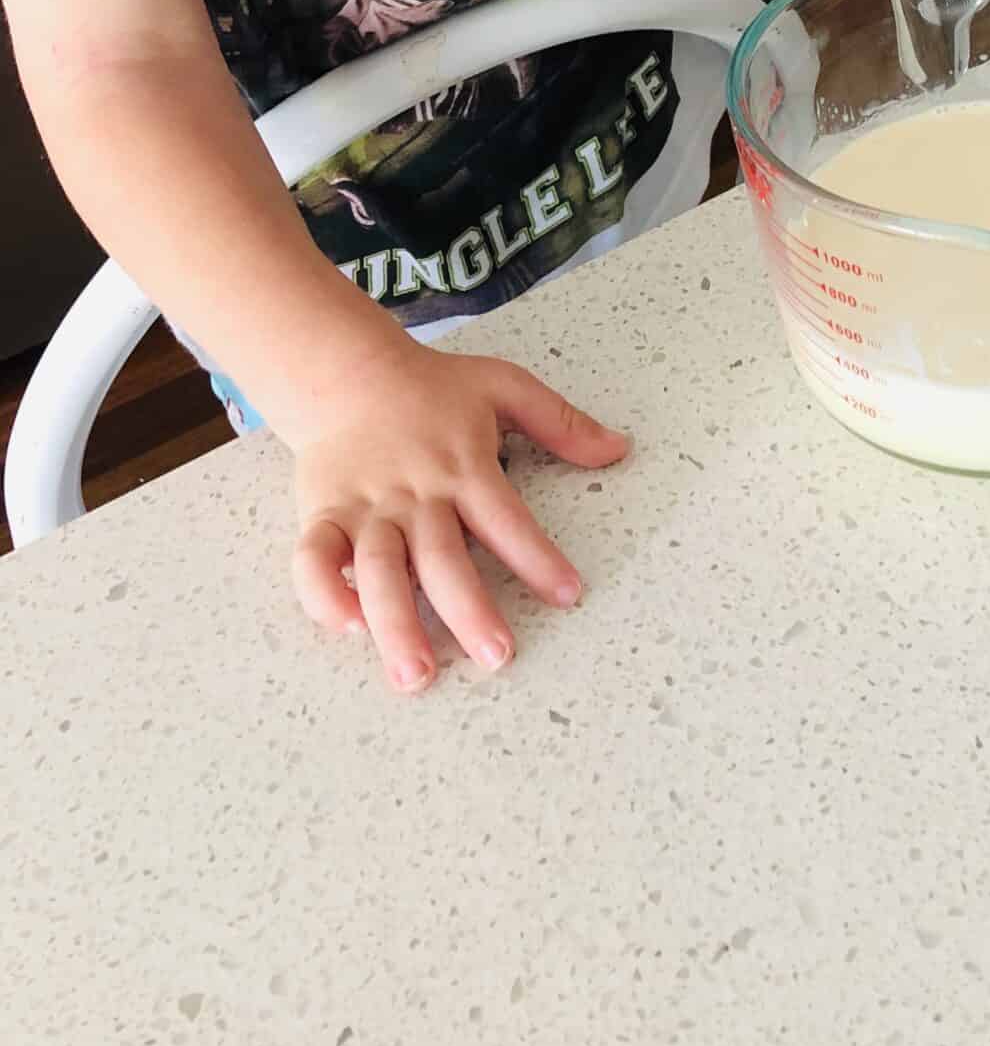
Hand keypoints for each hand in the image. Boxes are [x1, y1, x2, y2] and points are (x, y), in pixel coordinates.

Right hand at [289, 332, 628, 694]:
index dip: (537, 556)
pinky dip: (324, 593)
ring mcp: (365, 508)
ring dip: (396, 623)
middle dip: (469, 609)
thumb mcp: (504, 386)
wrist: (346, 370)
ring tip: (417, 675)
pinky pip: (313, 559)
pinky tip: (348, 628)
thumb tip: (620, 447)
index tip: (568, 594)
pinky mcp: (323, 515)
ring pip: (378, 569)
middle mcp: (415, 493)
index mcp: (463, 466)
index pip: (506, 518)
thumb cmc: (432, 387)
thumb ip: (561, 421)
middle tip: (497, 658)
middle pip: (442, 557)